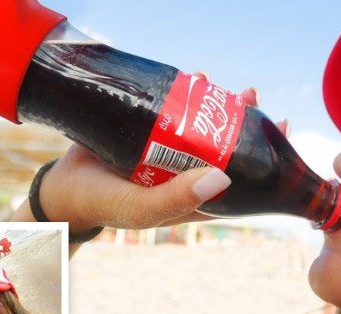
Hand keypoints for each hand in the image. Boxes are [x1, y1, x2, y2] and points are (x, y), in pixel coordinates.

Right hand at [28, 72, 289, 232]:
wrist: (61, 189)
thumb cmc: (104, 205)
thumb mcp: (143, 208)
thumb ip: (178, 199)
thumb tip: (224, 176)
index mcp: (193, 197)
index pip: (237, 182)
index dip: (261, 163)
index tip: (279, 137)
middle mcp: (185, 174)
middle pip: (223, 149)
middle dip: (242, 125)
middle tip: (254, 101)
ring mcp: (168, 153)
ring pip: (202, 128)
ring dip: (218, 107)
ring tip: (234, 89)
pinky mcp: (149, 133)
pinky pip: (175, 113)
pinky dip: (187, 96)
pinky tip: (198, 78)